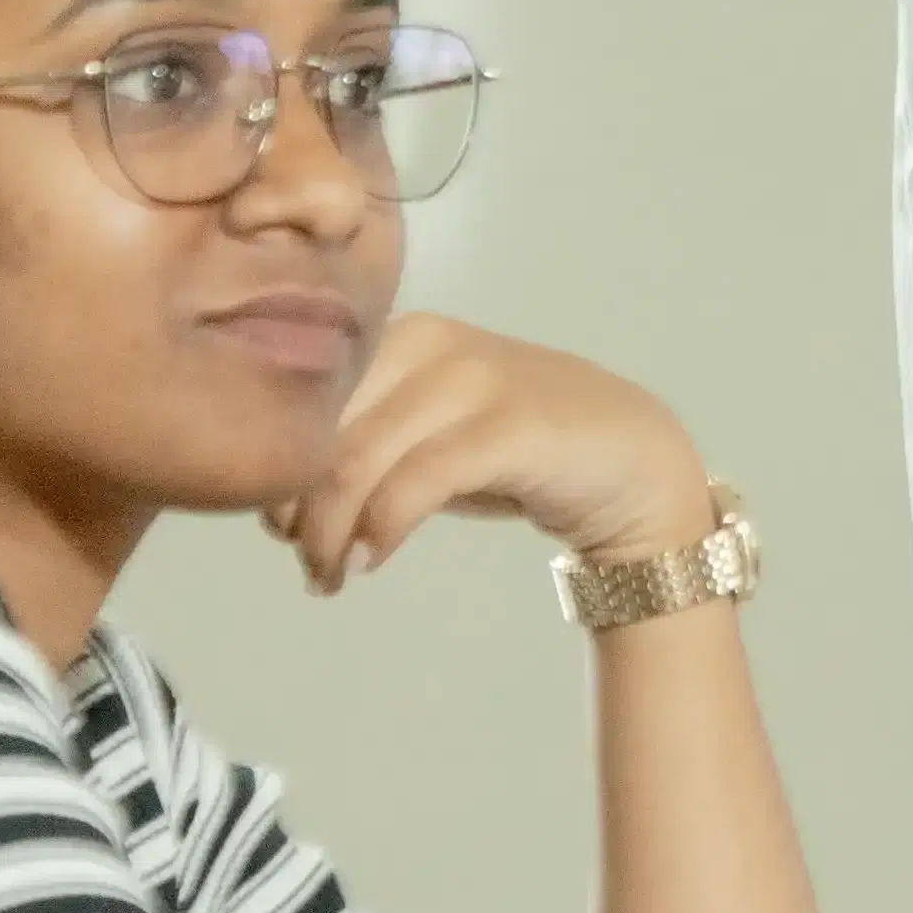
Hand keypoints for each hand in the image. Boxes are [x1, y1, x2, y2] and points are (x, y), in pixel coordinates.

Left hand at [277, 313, 718, 593]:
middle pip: (323, 434)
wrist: (634, 462)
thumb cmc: (521, 454)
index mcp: (400, 335)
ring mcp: (473, 381)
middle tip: (308, 566)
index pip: (305, 402)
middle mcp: (429, 342)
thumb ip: (365, 445)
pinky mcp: (510, 427)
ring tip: (330, 577)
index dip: (278, 471)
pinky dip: (380, 529)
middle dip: (297, 512)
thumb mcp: (429, 438)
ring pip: (358, 460)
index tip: (279, 531)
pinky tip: (371, 561)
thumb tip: (279, 498)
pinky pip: (416, 482)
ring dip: (329, 533)